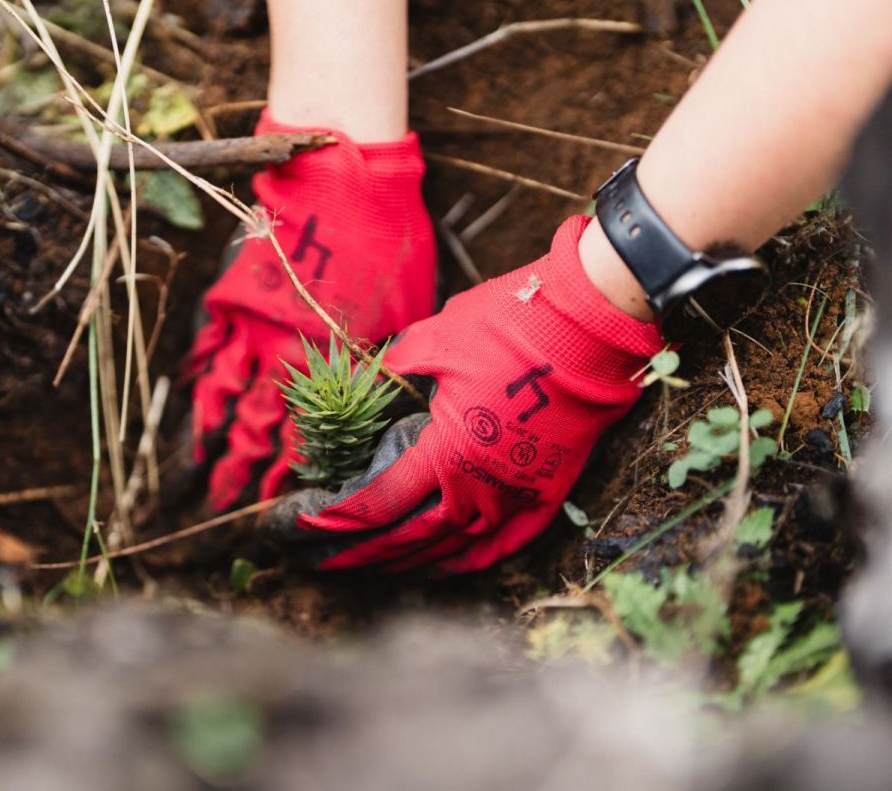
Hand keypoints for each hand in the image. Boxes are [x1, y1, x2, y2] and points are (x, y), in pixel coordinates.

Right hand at [186, 111, 435, 510]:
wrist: (338, 175)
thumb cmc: (386, 239)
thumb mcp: (403, 309)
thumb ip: (384, 359)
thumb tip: (383, 400)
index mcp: (328, 358)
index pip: (302, 435)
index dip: (286, 475)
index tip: (276, 508)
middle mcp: (281, 350)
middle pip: (253, 424)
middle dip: (237, 470)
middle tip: (220, 508)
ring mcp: (250, 321)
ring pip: (221, 389)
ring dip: (208, 433)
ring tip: (194, 466)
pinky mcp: (232, 291)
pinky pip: (206, 342)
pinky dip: (195, 374)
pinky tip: (187, 397)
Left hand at [260, 216, 665, 573]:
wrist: (592, 327)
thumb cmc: (510, 327)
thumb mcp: (434, 340)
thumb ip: (395, 367)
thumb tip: (372, 376)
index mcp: (444, 453)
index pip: (377, 505)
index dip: (336, 521)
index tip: (304, 526)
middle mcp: (477, 490)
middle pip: (406, 540)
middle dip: (359, 554)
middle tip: (323, 562)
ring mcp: (516, 499)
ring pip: (451, 551)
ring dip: (407, 564)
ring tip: (373, 569)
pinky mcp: (548, 497)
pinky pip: (503, 547)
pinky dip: (468, 562)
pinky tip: (444, 568)